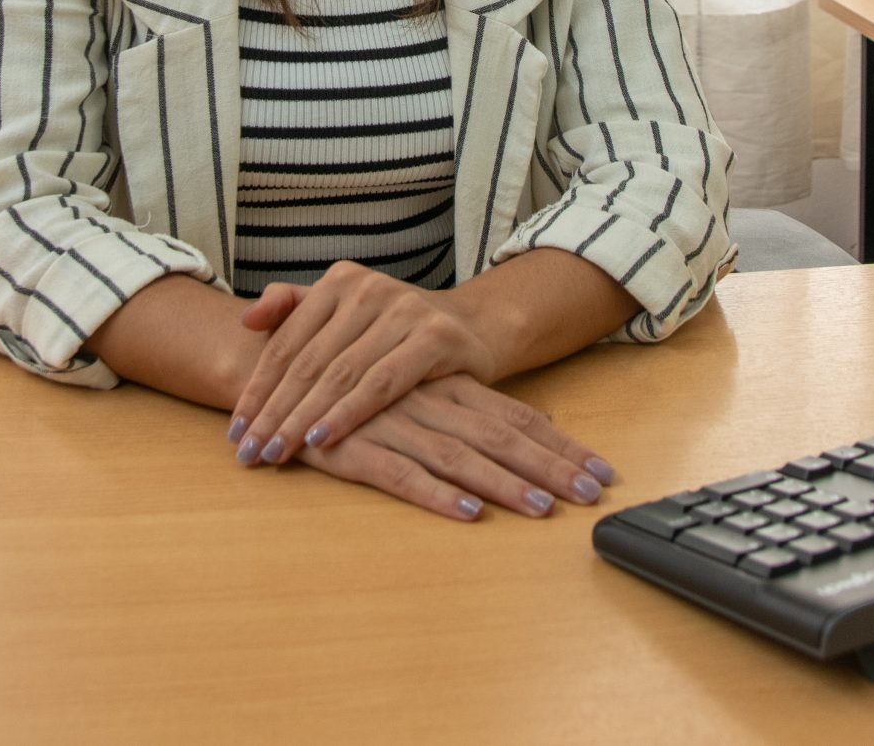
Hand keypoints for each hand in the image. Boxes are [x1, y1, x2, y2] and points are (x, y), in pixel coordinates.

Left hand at [227, 263, 499, 465]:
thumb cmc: (395, 328)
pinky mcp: (434, 338)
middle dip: (274, 412)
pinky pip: (382, 384)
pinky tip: (323, 438)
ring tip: (276, 451)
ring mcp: (403, 310)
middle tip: (249, 451)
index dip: (257, 387)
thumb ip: (294, 308)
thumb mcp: (345, 310)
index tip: (234, 428)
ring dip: (303, 418)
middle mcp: (368, 289)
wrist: (472, 326)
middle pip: (308, 362)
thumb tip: (246, 319)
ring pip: (340, 375)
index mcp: (339, 281)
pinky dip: (348, 413)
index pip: (287, 342)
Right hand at [289, 375, 617, 520]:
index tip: (602, 470)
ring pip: (459, 458)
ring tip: (544, 509)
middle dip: (550, 468)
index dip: (560, 444)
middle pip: (501, 438)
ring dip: (504, 485)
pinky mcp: (352, 449)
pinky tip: (466, 512)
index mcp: (446, 385)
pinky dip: (434, 494)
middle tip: (593, 494)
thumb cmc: (354, 378)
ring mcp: (391, 425)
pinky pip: (399, 474)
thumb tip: (544, 419)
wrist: (272, 362)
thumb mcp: (420, 379)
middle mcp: (427, 402)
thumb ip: (478, 400)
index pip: (516, 415)